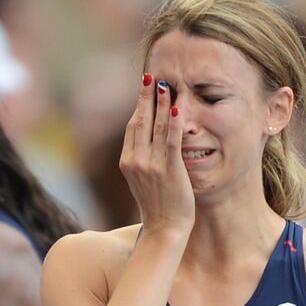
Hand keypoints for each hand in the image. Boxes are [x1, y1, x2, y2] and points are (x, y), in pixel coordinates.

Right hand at [118, 74, 193, 234]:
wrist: (164, 229)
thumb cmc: (158, 207)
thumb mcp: (142, 181)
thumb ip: (143, 160)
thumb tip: (148, 141)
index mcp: (127, 162)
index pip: (133, 127)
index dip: (139, 105)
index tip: (144, 88)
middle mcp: (135, 161)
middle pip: (141, 121)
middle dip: (146, 96)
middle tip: (151, 76)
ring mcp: (151, 165)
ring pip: (156, 126)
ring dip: (161, 102)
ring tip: (166, 85)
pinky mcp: (169, 169)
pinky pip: (171, 140)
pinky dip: (174, 122)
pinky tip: (177, 107)